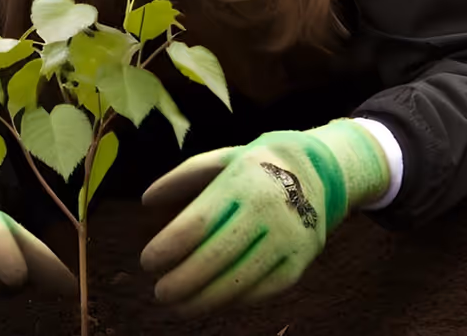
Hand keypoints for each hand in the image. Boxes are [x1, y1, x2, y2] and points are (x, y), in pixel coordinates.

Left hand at [139, 119, 389, 314]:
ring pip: (239, 281)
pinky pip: (262, 291)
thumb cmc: (256, 167)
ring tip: (178, 307)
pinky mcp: (300, 262)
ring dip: (203, 300)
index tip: (147, 262)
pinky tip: (212, 302)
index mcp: (242, 181)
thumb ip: (182, 178)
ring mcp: (288, 239)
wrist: (319, 172)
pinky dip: (233, 301)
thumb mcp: (222, 159)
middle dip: (181, 281)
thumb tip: (147, 201)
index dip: (167, 248)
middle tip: (159, 293)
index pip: (197, 223)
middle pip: (215, 257)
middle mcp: (268, 211)